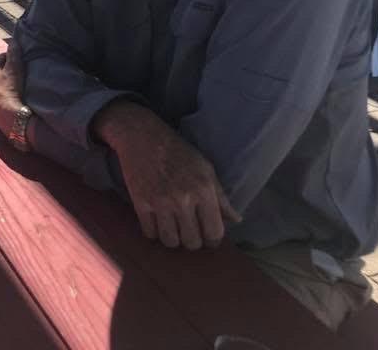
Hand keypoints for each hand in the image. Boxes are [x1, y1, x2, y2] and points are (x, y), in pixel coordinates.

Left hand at [0, 40, 26, 136]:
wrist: (9, 114)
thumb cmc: (10, 88)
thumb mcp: (14, 68)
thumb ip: (14, 54)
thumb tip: (13, 41)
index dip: (9, 55)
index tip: (18, 55)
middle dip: (8, 67)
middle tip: (19, 66)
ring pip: (0, 82)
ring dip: (8, 79)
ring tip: (19, 79)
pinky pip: (3, 93)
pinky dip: (9, 90)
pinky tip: (16, 93)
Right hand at [95, 102, 241, 250]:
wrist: (142, 136)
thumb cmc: (177, 151)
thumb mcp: (205, 168)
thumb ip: (221, 197)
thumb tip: (236, 220)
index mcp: (203, 191)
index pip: (214, 232)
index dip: (213, 240)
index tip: (208, 237)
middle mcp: (183, 199)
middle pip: (192, 242)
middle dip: (193, 241)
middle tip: (189, 232)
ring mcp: (160, 203)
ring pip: (170, 241)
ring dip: (173, 239)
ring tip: (173, 229)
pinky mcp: (140, 203)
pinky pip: (150, 233)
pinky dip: (154, 232)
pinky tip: (156, 221)